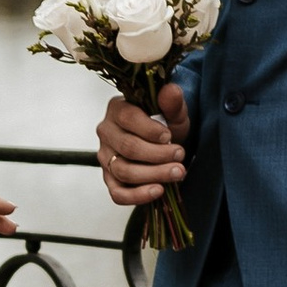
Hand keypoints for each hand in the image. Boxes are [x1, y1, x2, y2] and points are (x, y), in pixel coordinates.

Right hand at [98, 85, 187, 210]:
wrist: (165, 145)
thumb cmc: (166, 126)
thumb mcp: (174, 112)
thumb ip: (173, 102)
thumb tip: (170, 90)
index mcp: (117, 109)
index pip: (128, 118)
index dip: (150, 130)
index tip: (169, 136)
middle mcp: (106, 132)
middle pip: (128, 147)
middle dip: (158, 154)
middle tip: (180, 156)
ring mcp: (105, 157)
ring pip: (124, 171)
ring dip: (154, 174)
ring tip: (178, 173)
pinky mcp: (110, 179)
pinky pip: (118, 193)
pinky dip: (138, 196)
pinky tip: (159, 191)